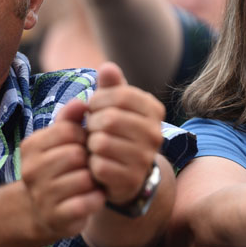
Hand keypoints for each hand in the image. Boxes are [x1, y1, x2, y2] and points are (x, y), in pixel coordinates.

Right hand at [20, 100, 105, 239]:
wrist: (44, 210)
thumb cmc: (60, 167)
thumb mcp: (62, 140)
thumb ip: (71, 119)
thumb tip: (82, 102)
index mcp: (31, 146)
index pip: (69, 130)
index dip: (85, 137)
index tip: (85, 145)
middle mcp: (31, 171)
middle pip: (76, 154)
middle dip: (90, 159)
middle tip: (91, 166)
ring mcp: (41, 196)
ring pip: (84, 178)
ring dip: (95, 180)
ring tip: (92, 181)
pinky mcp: (56, 218)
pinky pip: (87, 202)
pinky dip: (96, 199)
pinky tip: (94, 196)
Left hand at [84, 62, 166, 205]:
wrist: (126, 172)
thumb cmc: (116, 131)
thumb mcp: (114, 106)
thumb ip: (111, 86)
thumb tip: (107, 67)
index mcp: (154, 110)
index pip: (120, 94)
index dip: (99, 99)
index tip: (93, 108)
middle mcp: (155, 134)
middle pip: (110, 119)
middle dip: (92, 123)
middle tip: (92, 129)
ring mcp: (145, 158)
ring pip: (102, 143)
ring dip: (90, 144)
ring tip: (95, 145)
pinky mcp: (131, 179)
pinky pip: (99, 165)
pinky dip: (91, 164)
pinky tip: (96, 162)